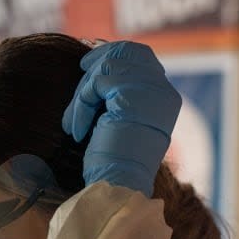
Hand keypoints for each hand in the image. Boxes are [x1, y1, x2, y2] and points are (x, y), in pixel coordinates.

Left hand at [61, 40, 181, 194]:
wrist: (116, 187)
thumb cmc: (112, 162)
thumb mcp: (118, 119)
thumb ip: (116, 92)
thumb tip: (93, 59)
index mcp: (165, 98)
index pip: (141, 56)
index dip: (112, 52)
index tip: (87, 61)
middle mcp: (163, 92)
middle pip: (127, 51)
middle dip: (98, 61)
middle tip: (79, 70)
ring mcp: (151, 93)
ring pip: (108, 65)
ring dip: (84, 91)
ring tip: (74, 120)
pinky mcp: (131, 98)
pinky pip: (97, 82)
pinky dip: (80, 103)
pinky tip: (76, 128)